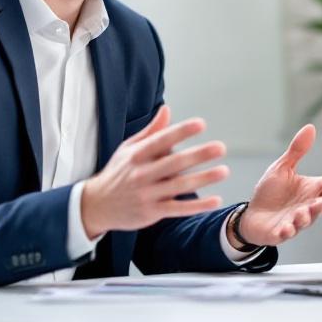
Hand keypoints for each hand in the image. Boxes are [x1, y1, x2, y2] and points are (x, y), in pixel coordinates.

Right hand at [80, 106, 228, 238]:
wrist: (97, 205)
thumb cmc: (118, 173)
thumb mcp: (128, 149)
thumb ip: (151, 131)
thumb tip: (167, 109)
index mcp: (136, 155)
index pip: (161, 140)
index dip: (181, 132)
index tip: (200, 124)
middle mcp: (141, 174)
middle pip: (173, 163)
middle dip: (198, 155)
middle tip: (220, 148)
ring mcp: (147, 195)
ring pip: (179, 186)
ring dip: (203, 179)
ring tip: (224, 171)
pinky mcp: (152, 212)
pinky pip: (178, 209)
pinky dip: (197, 206)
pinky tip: (216, 200)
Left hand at [234, 124, 321, 246]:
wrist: (252, 215)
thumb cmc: (272, 192)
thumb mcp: (283, 168)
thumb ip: (297, 151)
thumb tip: (310, 127)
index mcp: (311, 191)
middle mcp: (307, 207)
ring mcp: (295, 222)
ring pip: (306, 220)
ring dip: (308, 215)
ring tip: (305, 209)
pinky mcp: (280, 233)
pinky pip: (286, 234)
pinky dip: (287, 231)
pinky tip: (286, 228)